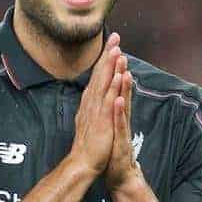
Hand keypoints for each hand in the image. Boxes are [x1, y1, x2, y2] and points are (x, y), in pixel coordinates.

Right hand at [69, 33, 122, 174]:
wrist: (82, 163)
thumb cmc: (89, 144)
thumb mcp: (91, 120)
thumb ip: (93, 106)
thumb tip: (95, 95)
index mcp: (90, 102)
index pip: (98, 77)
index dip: (104, 60)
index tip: (111, 44)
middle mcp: (91, 103)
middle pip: (100, 75)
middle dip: (108, 56)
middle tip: (115, 37)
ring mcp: (96, 111)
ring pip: (104, 84)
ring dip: (110, 67)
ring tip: (117, 50)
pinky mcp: (101, 121)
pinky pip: (108, 101)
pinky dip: (113, 88)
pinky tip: (119, 76)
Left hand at [105, 53, 142, 192]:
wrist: (119, 173)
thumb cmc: (113, 148)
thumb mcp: (110, 124)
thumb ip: (111, 107)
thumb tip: (109, 92)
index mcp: (116, 111)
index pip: (114, 86)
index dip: (113, 68)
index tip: (112, 48)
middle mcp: (121, 116)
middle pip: (121, 91)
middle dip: (120, 70)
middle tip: (120, 50)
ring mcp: (122, 128)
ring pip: (123, 104)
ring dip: (124, 87)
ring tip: (124, 70)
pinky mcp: (121, 140)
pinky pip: (120, 124)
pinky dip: (119, 112)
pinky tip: (119, 100)